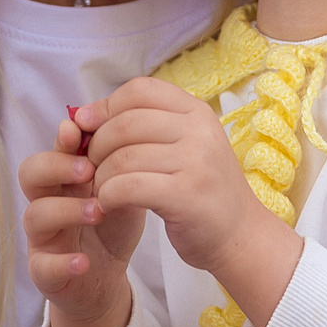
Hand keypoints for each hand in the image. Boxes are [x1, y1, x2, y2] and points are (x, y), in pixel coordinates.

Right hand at [20, 113, 143, 326]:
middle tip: (88, 169)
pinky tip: (83, 262)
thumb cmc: (111, 224)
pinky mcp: (44, 270)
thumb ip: (120, 162)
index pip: (54, 148)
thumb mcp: (120, 189)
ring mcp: (42, 236)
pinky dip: (62, 263)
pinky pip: (43, 265)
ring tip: (98, 212)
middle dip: (56, 167)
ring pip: (35, 216)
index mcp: (65, 177)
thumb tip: (134, 124)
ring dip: (66, 210)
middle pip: (31, 173)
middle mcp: (47, 200)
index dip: (63, 137)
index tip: (79, 129)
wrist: (106, 276)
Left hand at [85, 76, 301, 326]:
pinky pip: (127, 187)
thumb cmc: (202, 191)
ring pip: (122, 157)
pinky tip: (108, 204)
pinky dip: (108, 195)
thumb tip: (85, 115)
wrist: (241, 236)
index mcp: (197, 112)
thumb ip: (146, 126)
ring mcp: (195, 162)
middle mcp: (199, 131)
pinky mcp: (185, 195)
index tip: (88, 125)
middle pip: (125, 123)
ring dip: (100, 176)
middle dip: (97, 144)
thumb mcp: (186, 145)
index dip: (105, 105)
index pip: (140, 90)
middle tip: (92, 166)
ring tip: (101, 189)